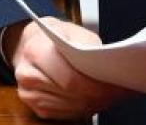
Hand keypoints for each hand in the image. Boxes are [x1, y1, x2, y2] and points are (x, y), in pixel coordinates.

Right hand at [4, 17, 127, 119]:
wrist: (34, 42)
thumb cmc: (58, 36)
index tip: (114, 86)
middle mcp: (27, 74)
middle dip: (98, 96)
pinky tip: (95, 101)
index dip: (94, 86)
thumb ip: (88, 49)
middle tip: (118, 92)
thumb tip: (109, 67)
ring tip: (111, 96)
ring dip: (92, 104)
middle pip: (70, 94)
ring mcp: (28, 93)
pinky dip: (82, 109)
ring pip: (68, 107)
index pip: (69, 78)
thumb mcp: (75, 32)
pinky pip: (63, 113)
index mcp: (36, 51)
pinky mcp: (33, 106)